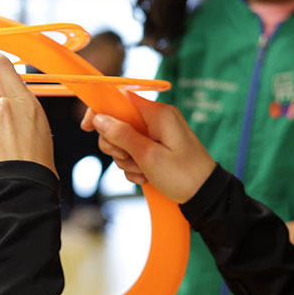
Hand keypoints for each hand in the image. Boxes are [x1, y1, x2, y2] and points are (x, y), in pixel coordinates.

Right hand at [80, 93, 215, 203]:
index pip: (120, 99)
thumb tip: (100, 118)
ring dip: (126, 159)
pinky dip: (135, 165)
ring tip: (142, 173)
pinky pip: (135, 151)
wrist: (206, 195)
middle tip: (127, 159)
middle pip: (118, 122)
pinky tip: (145, 178)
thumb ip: (122, 135)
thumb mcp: (148, 156)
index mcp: (157, 113)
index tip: (87, 127)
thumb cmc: (183, 175)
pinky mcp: (157, 147)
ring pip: (124, 140)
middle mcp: (157, 119)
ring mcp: (157, 133)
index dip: (101, 110)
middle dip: (116, 144)